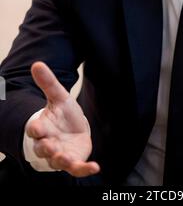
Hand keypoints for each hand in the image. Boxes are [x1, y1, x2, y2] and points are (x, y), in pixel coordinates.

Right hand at [26, 61, 99, 176]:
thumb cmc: (62, 115)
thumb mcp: (58, 97)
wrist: (73, 130)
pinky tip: (95, 167)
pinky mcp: (73, 161)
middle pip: (42, 148)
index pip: (34, 129)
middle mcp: (48, 144)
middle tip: (50, 145)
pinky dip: (85, 169)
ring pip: (57, 161)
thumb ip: (48, 83)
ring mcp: (60, 155)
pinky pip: (77, 169)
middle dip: (45, 147)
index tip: (37, 128)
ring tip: (65, 158)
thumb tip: (37, 64)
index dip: (35, 129)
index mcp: (42, 127)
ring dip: (61, 160)